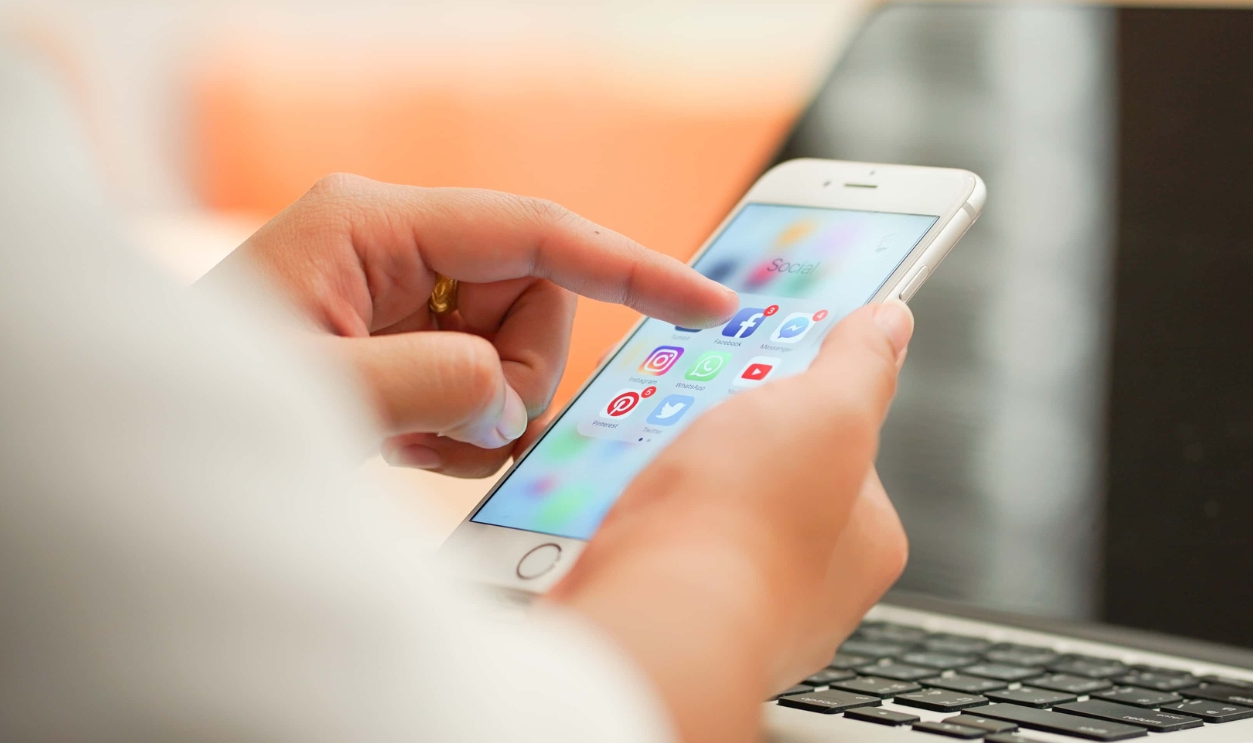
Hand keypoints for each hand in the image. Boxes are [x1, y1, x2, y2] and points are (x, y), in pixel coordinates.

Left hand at [203, 174, 737, 475]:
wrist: (157, 439)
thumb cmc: (213, 397)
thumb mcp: (317, 394)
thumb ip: (427, 384)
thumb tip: (505, 397)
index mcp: (375, 225)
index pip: (535, 232)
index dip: (630, 265)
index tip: (707, 301)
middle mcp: (398, 244)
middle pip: (535, 299)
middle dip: (512, 377)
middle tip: (453, 427)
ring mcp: (406, 291)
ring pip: (518, 349)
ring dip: (485, 410)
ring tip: (411, 437)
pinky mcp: (409, 335)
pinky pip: (487, 379)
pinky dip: (466, 424)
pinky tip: (404, 436)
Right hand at [548, 301, 913, 742]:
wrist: (651, 619)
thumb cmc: (747, 526)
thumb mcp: (827, 411)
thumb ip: (860, 366)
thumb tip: (891, 323)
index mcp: (864, 543)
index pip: (844, 451)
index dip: (804, 401)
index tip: (766, 370)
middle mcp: (809, 590)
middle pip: (770, 482)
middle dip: (729, 439)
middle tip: (694, 401)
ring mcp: (738, 611)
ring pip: (707, 518)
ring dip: (675, 479)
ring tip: (647, 445)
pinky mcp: (672, 619)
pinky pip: (658, 551)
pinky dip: (638, 522)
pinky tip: (620, 500)